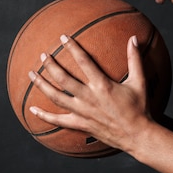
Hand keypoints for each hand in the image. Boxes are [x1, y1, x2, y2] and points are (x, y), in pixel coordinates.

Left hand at [28, 34, 150, 152]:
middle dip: (51, 65)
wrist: (138, 135)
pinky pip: (58, 120)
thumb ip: (135, 59)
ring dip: (42, 85)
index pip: (83, 62)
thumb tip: (134, 38)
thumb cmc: (140, 108)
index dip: (72, 48)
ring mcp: (83, 112)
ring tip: (31, 74)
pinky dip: (44, 115)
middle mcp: (89, 98)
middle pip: (63, 79)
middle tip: (43, 55)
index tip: (63, 37)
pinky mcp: (81, 124)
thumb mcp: (139, 82)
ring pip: (56, 97)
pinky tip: (32, 110)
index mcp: (103, 86)